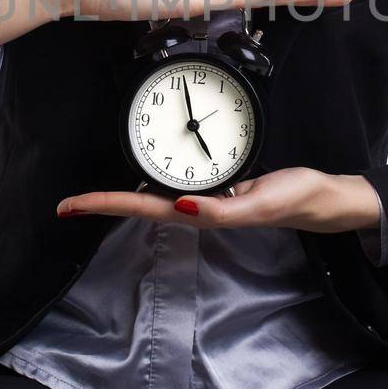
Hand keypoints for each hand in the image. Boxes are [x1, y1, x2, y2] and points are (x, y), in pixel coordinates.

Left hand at [56, 169, 379, 234]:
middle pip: (138, 205)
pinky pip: (173, 183)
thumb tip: (180, 207)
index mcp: (201, 212)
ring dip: (121, 196)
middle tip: (67, 204)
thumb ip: (223, 208)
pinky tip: (140, 176)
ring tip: (90, 196)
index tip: (72, 207)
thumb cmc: (295, 199)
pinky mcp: (215, 184)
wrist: (320, 198)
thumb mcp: (262, 202)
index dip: (106, 205)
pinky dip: (149, 181)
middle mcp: (196, 207)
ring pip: (152, 196)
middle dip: (103, 204)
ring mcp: (204, 197)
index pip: (142, 208)